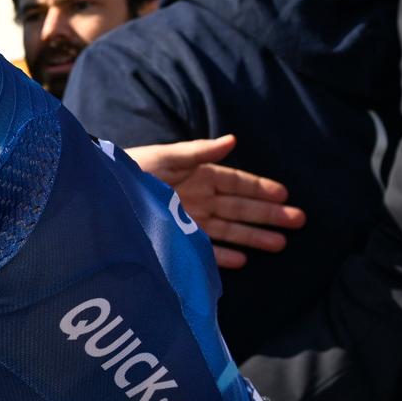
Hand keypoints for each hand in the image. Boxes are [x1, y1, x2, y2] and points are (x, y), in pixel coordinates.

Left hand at [126, 136, 305, 269]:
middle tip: (299, 221)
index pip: (236, 182)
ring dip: (254, 236)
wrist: (102, 195)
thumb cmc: (131, 170)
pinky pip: (206, 248)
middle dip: (268, 214)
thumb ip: (199, 152)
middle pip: (240, 208)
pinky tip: (243, 260)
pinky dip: (223, 255)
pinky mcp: (177, 239)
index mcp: (197, 176)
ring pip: (229, 229)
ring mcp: (189, 221)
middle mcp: (198, 199)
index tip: (284, 194)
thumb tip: (233, 140)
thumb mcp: (165, 158)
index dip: (260, 188)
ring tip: (281, 243)